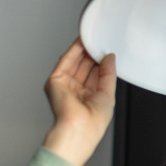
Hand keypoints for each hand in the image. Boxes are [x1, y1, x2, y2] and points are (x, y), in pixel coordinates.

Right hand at [42, 38, 116, 165]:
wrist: (79, 129)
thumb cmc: (93, 122)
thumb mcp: (108, 94)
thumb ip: (108, 73)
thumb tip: (109, 57)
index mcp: (89, 98)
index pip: (96, 75)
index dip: (102, 62)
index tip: (108, 50)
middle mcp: (77, 92)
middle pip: (85, 67)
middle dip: (93, 54)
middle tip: (101, 40)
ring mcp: (65, 86)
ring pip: (75, 62)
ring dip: (84, 49)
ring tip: (93, 37)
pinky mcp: (55, 81)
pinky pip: (65, 61)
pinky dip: (73, 50)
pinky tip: (82, 41)